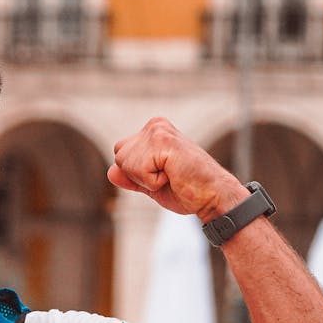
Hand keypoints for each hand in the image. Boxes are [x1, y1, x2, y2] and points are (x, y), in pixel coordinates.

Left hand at [108, 117, 248, 222]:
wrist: (213, 196)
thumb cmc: (187, 190)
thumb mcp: (151, 184)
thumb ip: (130, 177)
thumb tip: (110, 172)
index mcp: (152, 131)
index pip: (120, 155)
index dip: (136, 175)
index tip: (163, 175)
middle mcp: (155, 125)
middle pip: (119, 159)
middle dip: (139, 177)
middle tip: (168, 177)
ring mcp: (159, 131)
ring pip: (126, 165)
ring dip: (147, 180)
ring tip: (171, 176)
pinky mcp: (163, 141)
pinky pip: (138, 170)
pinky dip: (153, 182)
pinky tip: (173, 175)